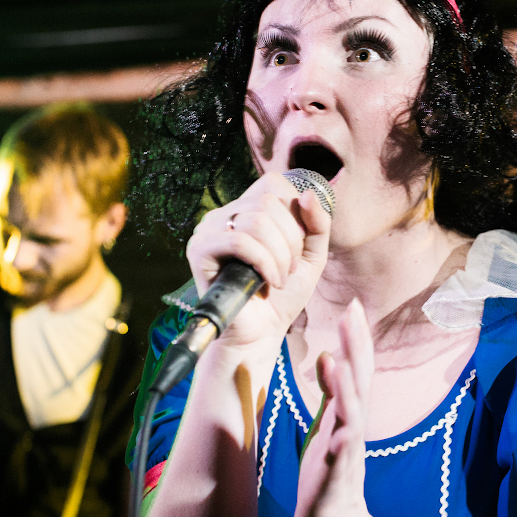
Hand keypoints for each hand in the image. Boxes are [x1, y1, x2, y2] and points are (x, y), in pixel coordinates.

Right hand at [186, 172, 330, 348]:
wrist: (261, 333)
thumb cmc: (283, 294)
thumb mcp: (312, 254)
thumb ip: (317, 223)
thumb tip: (307, 194)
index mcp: (247, 208)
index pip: (274, 184)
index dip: (295, 212)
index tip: (298, 246)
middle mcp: (224, 214)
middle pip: (267, 201)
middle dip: (291, 238)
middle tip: (291, 268)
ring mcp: (208, 230)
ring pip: (255, 220)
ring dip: (280, 253)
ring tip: (280, 277)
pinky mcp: (199, 251)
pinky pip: (238, 240)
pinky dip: (264, 262)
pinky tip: (269, 282)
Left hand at [293, 299, 373, 516]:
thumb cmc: (330, 476)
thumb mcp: (328, 427)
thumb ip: (333, 395)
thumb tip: (332, 357)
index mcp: (349, 417)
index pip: (357, 371)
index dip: (356, 338)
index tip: (353, 303)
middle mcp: (353, 431)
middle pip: (359, 384)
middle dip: (356, 350)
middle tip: (353, 315)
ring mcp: (346, 458)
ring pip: (351, 419)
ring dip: (346, 391)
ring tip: (338, 362)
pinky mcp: (335, 485)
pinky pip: (340, 465)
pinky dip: (342, 449)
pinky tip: (340, 435)